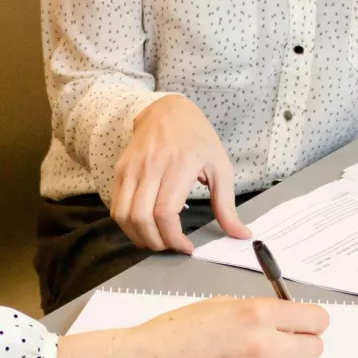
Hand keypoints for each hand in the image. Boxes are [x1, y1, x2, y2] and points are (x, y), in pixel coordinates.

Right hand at [56, 298, 328, 357]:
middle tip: (283, 343)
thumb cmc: (178, 331)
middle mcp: (264, 345)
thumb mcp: (222, 305)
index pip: (317, 320)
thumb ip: (260, 311)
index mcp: (258, 313)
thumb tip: (289, 319)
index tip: (303, 324)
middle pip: (315, 348)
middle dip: (302, 343)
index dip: (311, 321)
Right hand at [111, 95, 250, 252]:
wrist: (168, 110)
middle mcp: (151, 166)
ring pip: (123, 215)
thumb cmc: (198, 139)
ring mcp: (131, 168)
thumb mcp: (221, 167)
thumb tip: (241, 234)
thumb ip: (227, 205)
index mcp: (179, 165)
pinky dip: (128, 224)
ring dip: (138, 236)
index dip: (173, 238)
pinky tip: (144, 227)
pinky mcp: (120, 170)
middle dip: (156, 242)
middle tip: (171, 247)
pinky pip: (116, 206)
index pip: (165, 212)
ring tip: (157, 240)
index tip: (186, 247)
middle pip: (142, 218)